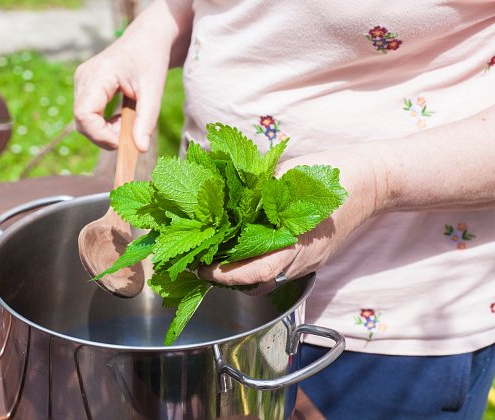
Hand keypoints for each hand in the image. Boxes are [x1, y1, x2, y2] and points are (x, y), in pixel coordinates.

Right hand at [74, 0, 193, 151]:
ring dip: (105, 130)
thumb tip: (140, 149)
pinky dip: (103, 123)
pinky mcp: (85, 86)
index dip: (100, 135)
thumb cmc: (151, 60)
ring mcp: (81, 81)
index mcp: (98, 75)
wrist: (147, 39)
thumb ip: (146, 121)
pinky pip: (87, 114)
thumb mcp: (154, 91)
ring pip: (83, 120)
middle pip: (82, 121)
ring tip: (127, 120)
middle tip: (130, 132)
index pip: (84, 114)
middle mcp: (84, 77)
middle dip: (105, 135)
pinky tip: (120, 116)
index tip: (123, 141)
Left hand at [198, 146, 385, 293]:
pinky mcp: (313, 257)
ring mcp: (310, 262)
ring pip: (269, 280)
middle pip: (259, 284)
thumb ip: (258, 191)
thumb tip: (224, 197)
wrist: (375, 180)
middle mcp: (303, 260)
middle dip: (228, 280)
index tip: (202, 267)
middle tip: (204, 263)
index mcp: (297, 242)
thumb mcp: (290, 176)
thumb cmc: (334, 174)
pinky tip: (245, 249)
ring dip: (242, 275)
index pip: (255, 271)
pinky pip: (281, 270)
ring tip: (220, 257)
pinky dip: (258, 266)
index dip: (225, 275)